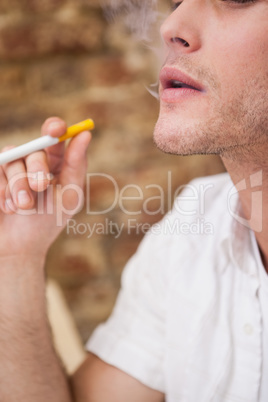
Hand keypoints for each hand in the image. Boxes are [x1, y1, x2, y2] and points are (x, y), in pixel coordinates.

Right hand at [0, 117, 91, 257]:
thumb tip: (85, 134)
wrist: (19, 246)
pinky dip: (3, 191)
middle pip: (35, 149)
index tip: (56, 129)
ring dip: (19, 186)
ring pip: (13, 159)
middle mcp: (33, 161)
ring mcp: (12, 167)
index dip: (55, 127)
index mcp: (56, 163)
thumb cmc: (49, 221)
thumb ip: (76, 165)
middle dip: (38, 169)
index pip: (55, 135)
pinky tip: (9, 208)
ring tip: (24, 207)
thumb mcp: (69, 195)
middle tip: (40, 187)